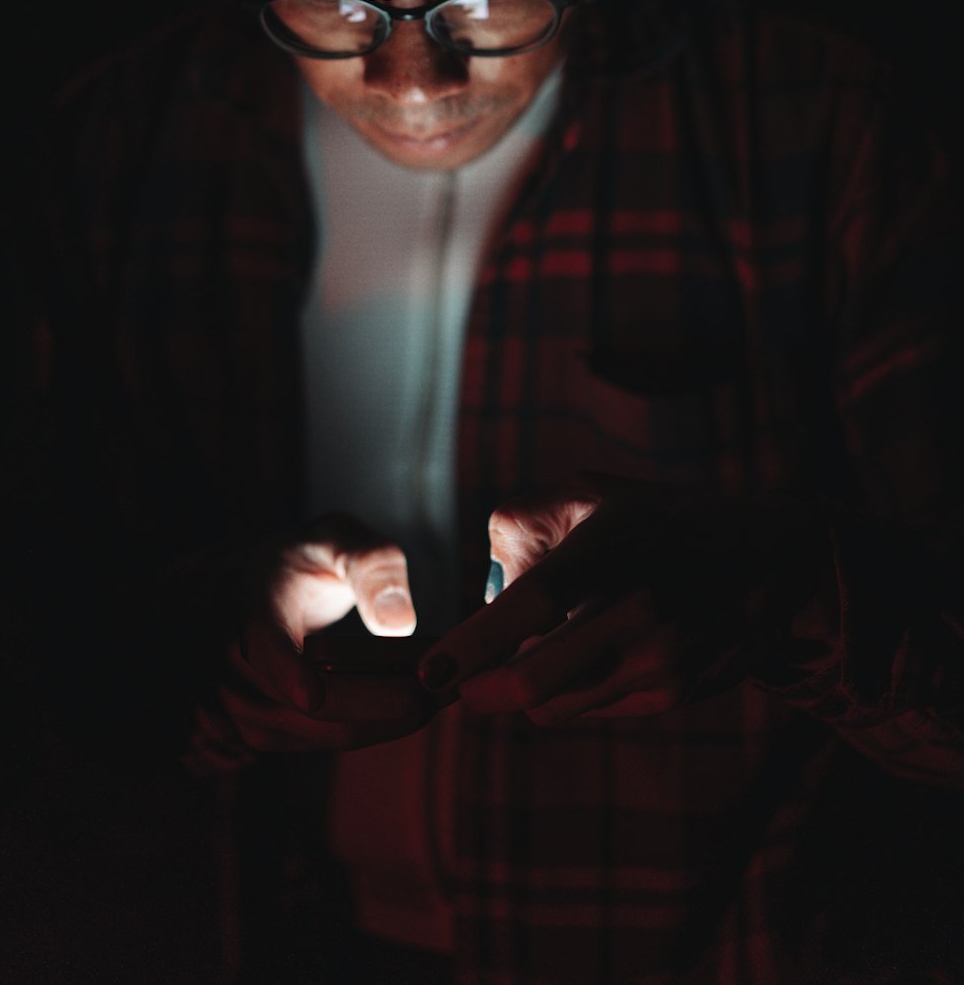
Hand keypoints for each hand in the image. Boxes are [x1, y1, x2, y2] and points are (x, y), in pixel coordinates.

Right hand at [189, 514, 436, 768]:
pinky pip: (335, 740)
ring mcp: (251, 715)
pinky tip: (419, 700)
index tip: (312, 693)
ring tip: (449, 687)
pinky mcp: (274, 740)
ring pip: (334, 733)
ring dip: (395, 718)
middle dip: (391, 702)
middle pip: (318, 710)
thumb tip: (398, 622)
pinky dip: (381, 725)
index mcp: (250, 615)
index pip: (263, 652)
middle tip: (453, 681)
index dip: (285, 675)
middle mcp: (241, 674)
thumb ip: (369, 563)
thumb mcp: (332, 537)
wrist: (248, 598)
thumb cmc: (298, 562)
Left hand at [419, 481, 752, 724]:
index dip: (474, 644)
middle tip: (459, 687)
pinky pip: (591, 709)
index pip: (534, 602)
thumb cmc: (660, 521)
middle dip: (483, 691)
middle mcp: (642, 608)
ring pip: (556, 705)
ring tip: (535, 652)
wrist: (773, 565)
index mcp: (617, 544)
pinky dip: (570, 692)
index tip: (430, 672)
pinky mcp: (672, 695)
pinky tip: (587, 657)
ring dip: (527, 690)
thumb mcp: (594, 493)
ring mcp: (661, 659)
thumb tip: (489, 586)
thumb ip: (525, 523)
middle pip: (537, 680)